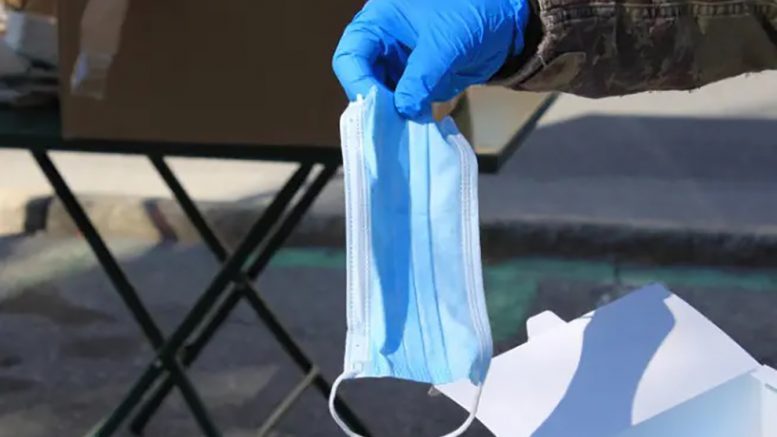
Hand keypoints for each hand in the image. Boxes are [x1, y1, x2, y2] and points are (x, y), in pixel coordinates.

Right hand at [333, 0, 528, 118]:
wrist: (505, 24)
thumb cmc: (472, 16)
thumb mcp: (444, 45)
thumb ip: (421, 78)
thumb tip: (404, 111)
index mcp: (379, 21)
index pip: (351, 57)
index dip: (359, 83)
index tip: (377, 107)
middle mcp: (382, 43)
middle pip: (362, 80)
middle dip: (375, 104)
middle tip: (391, 127)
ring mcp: (398, 63)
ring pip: (381, 96)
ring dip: (391, 115)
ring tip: (404, 132)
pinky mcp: (414, 81)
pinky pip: (402, 103)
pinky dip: (407, 116)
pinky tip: (415, 128)